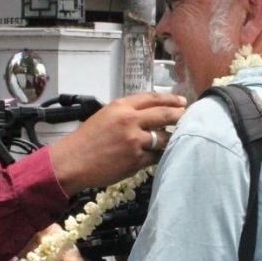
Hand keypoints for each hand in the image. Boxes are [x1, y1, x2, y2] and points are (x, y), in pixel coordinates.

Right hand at [49, 92, 185, 194]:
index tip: (182, 102)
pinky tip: (164, 155)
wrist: (72, 162)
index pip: (152, 98)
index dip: (170, 99)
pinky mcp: (136, 159)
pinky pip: (156, 156)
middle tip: (189, 118)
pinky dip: (161, 156)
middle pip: (164, 114)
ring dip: (172, 139)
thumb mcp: (104, 117)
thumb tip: (149, 115)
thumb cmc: (86, 140)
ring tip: (177, 140)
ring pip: (164, 138)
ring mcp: (134, 141)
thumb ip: (126, 114)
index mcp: (121, 106)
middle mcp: (130, 120)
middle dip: (179, 116)